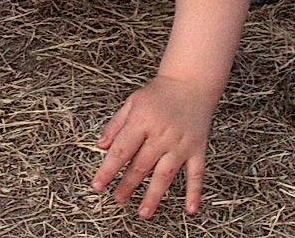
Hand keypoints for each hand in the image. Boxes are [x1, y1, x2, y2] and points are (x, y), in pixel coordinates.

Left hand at [90, 75, 217, 217]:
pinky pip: (197, 173)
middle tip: (118, 200)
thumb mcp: (132, 102)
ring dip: (154, 195)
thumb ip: (115, 125)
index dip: (107, 170)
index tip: (97, 185)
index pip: (121, 151)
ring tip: (143, 212)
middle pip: (141, 165)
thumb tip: (100, 146)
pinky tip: (190, 209)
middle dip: (127, 185)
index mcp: (142, 121)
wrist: (191, 82)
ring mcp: (180, 143)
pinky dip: (195, 192)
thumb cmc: (159, 93)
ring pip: (166, 174)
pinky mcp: (197, 148)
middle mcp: (161, 134)